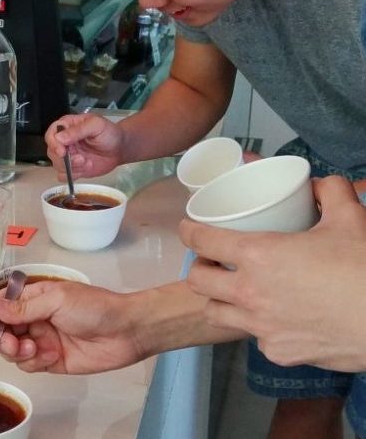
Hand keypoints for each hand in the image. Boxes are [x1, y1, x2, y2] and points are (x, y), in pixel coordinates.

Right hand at [0, 280, 145, 373]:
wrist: (126, 331)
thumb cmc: (94, 307)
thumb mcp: (56, 301)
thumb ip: (23, 308)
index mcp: (35, 298)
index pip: (2, 305)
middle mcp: (35, 319)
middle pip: (4, 331)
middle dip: (3, 339)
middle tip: (13, 344)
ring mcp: (42, 340)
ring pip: (14, 351)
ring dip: (18, 352)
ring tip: (35, 349)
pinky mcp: (51, 361)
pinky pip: (29, 365)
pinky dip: (33, 362)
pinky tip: (49, 356)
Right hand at [44, 114, 124, 180]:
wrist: (119, 149)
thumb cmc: (109, 133)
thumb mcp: (96, 125)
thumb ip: (78, 130)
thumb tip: (59, 138)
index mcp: (67, 126)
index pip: (51, 134)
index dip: (54, 144)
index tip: (62, 151)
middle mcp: (64, 142)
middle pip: (52, 152)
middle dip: (64, 159)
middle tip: (81, 159)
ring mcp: (68, 156)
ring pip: (56, 165)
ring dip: (71, 167)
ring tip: (87, 162)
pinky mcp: (73, 168)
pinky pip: (62, 176)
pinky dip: (72, 175)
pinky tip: (84, 169)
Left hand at [180, 175, 365, 371]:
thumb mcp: (350, 219)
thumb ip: (331, 193)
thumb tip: (320, 186)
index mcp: (258, 256)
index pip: (202, 241)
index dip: (189, 231)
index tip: (187, 228)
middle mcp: (249, 293)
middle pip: (196, 281)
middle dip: (198, 268)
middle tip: (212, 262)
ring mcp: (260, 326)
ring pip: (215, 314)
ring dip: (218, 300)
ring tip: (231, 292)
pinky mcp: (278, 351)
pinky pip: (254, 338)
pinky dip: (257, 326)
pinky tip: (272, 317)